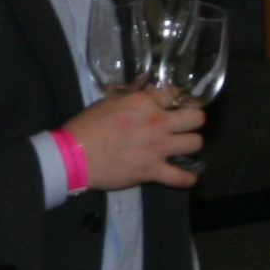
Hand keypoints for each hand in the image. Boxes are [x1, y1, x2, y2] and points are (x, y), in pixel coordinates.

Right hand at [64, 86, 204, 190]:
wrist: (73, 156)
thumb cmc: (87, 126)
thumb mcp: (109, 102)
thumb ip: (134, 97)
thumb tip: (148, 91)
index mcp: (144, 102)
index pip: (175, 93)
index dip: (177, 99)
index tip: (176, 105)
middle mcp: (157, 122)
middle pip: (197, 118)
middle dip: (193, 121)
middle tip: (184, 126)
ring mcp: (158, 148)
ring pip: (195, 143)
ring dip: (190, 145)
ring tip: (182, 148)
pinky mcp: (153, 171)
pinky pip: (182, 178)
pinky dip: (188, 178)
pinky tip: (188, 175)